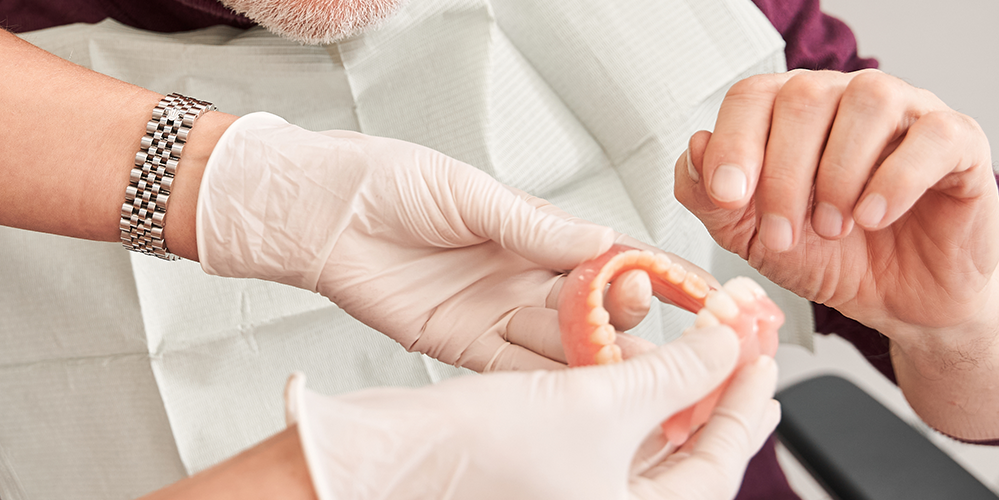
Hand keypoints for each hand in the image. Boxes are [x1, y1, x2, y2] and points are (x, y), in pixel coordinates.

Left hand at [196, 112, 658, 371]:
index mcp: (531, 230)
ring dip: (593, 358)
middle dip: (622, 320)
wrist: (320, 211)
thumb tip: (600, 240)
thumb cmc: (386, 182)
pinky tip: (575, 391)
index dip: (642, 271)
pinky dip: (543, 381)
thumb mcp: (468, 193)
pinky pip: (510, 369)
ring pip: (557, 343)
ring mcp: (492, 313)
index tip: (678, 286)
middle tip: (649, 330)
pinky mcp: (459, 345)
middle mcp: (519, 275)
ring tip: (629, 370)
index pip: (602, 255)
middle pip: (588, 308)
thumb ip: (532, 227)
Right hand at [288, 323, 780, 499]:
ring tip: (698, 341)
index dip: (748, 394)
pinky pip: (612, 434)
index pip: (722, 459)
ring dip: (676, 386)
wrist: (395, 449)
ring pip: (653, 441)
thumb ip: (680, 369)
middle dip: (718, 393)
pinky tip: (636, 358)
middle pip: (692, 454)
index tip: (762, 346)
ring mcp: (578, 493)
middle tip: (743, 346)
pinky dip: (631, 394)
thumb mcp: (604, 399)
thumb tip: (732, 342)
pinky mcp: (551, 472)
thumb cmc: (483, 447)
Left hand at [675, 70, 998, 342]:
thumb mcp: (757, 240)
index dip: (734, 141)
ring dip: (838, 173)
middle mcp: (851, 100)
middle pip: (805, 95)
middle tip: (785, 233)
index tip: (727, 195)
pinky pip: (933, 135)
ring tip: (835, 226)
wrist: (905, 303)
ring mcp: (909, 115)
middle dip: (783, 173)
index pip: (754, 95)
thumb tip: (693, 148)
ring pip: (868, 100)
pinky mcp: (961, 143)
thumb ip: (714, 201)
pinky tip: (875, 216)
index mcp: (796, 114)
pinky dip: (897, 178)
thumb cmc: (836, 259)